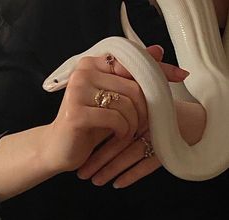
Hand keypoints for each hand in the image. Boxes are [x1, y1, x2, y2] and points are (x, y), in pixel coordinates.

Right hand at [42, 45, 188, 172]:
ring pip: (128, 103)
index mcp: (93, 64)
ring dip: (134, 123)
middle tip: (140, 124)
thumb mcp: (114, 99)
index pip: (134, 62)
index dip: (159, 70)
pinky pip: (116, 118)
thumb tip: (158, 50)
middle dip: (145, 110)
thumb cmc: (91, 123)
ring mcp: (77, 90)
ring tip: (127, 132)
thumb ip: (133, 77)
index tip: (181, 76)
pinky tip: (118, 137)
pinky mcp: (76, 112)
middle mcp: (83, 71)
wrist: (59, 146)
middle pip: (135, 86)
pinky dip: (124, 131)